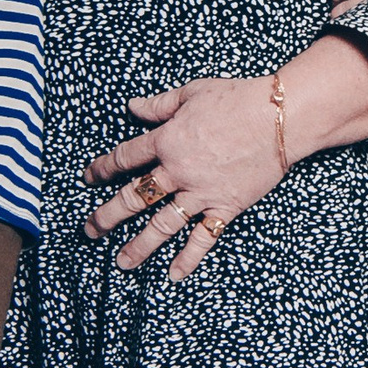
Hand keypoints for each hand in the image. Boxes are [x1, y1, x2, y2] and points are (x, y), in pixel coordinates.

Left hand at [85, 79, 282, 278]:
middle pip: (133, 197)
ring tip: (121, 262)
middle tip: (90, 230)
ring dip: (139, 246)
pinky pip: (203, 238)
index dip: (103, 168)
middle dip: (108, 216)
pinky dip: (188, 258)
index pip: (125, 158)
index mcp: (167, 141)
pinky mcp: (225, 206)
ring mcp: (201, 193)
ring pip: (162, 225)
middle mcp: (178, 171)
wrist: (278, 118)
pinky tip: (173, 274)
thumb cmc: (237, 99)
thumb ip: (159, 105)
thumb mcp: (192, 93)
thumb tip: (132, 108)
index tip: (89, 178)